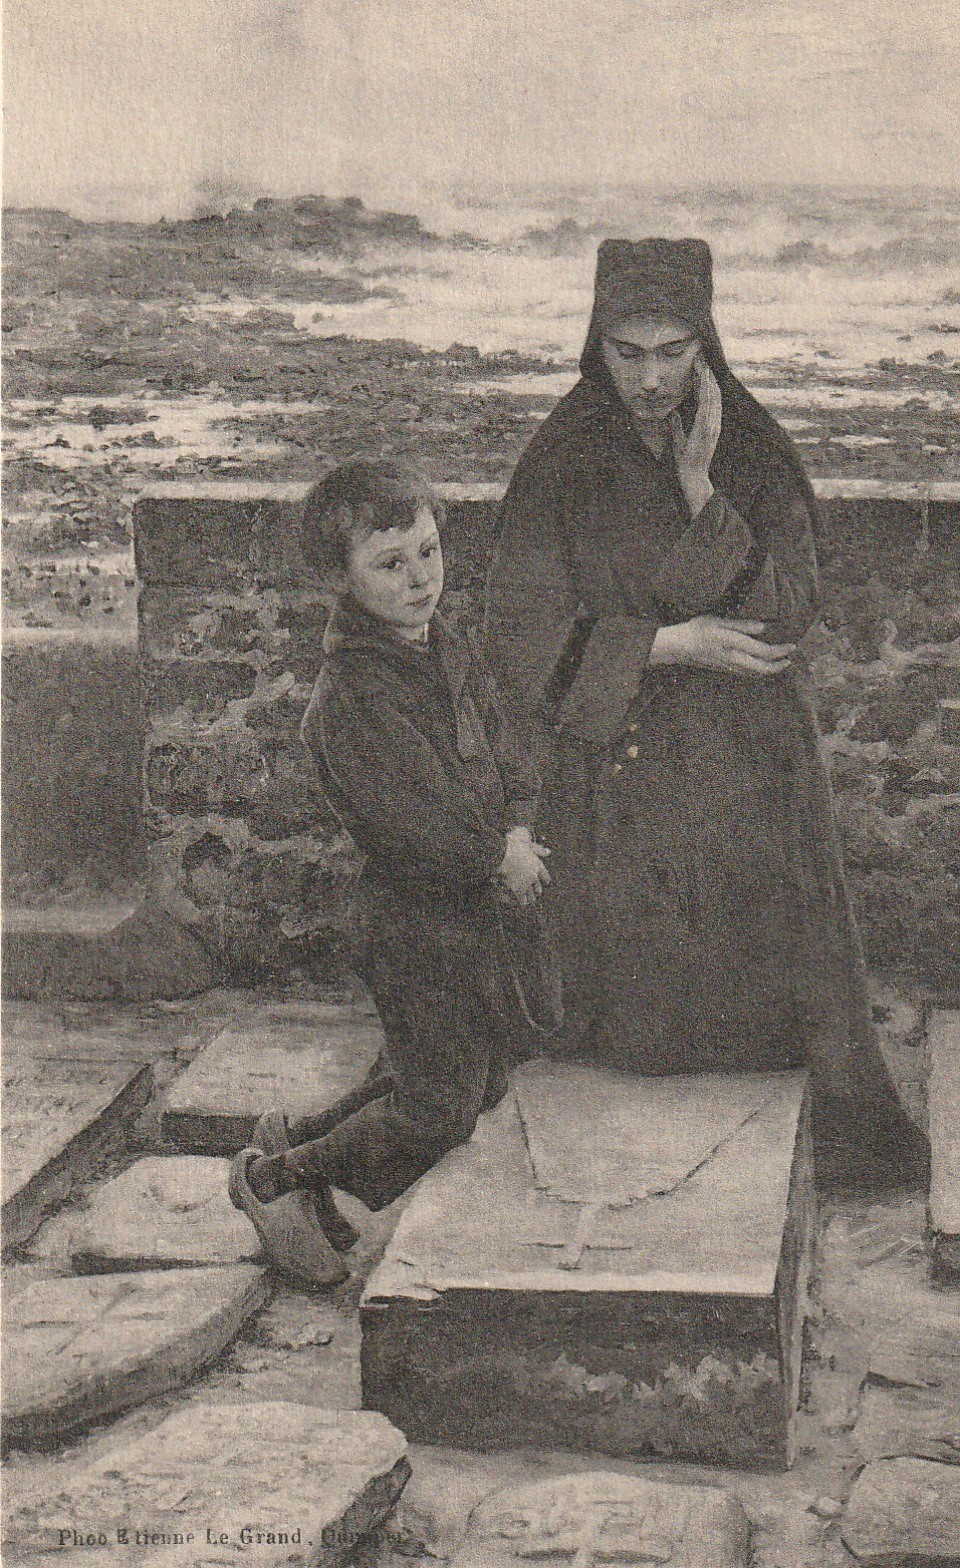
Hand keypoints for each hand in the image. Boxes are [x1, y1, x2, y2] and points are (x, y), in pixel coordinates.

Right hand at [498, 826, 551, 905]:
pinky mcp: (517, 889)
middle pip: (538, 887)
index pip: (545, 876)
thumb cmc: (514, 845)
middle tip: (537, 894)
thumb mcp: (529, 844)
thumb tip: (548, 852)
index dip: (545, 879)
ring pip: (531, 895)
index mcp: (538, 865)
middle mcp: (534, 876)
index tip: (546, 882)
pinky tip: (522, 904)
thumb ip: (539, 849)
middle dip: (537, 891)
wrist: (504, 853)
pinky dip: (522, 901)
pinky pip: (522, 899)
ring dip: (530, 898)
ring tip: (529, 901)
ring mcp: (526, 883)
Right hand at [651, 616, 795, 676]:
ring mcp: (729, 667)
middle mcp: (734, 658)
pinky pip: (747, 674)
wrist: (677, 647)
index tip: (792, 646)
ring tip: (780, 663)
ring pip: (755, 673)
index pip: (764, 651)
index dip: (780, 650)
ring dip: (770, 670)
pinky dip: (758, 671)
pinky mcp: (724, 670)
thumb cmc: (697, 629)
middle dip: (779, 666)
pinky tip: (761, 666)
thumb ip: (742, 625)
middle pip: (763, 668)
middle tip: (789, 660)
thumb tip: (763, 629)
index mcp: (734, 643)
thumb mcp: (719, 621)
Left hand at [669, 355, 721, 513]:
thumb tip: (672, 413)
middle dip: (707, 375)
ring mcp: (712, 426)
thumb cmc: (686, 461)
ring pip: (713, 397)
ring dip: (708, 379)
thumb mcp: (678, 439)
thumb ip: (676, 426)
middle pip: (713, 393)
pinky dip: (708, 393)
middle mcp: (713, 422)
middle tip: (701, 358)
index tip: (699, 367)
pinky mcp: (708, 430)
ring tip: (703, 364)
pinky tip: (705, 381)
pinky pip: (709, 407)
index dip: (704, 382)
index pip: (708, 398)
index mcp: (708, 424)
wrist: (692, 477)